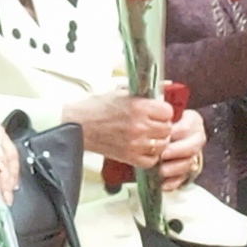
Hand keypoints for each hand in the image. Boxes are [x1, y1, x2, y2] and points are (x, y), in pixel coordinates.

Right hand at [63, 90, 181, 169]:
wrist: (78, 126)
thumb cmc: (96, 108)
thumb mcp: (121, 93)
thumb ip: (144, 92)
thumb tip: (165, 87)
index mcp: (138, 107)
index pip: (168, 112)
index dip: (164, 111)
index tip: (159, 112)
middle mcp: (139, 126)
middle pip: (167, 129)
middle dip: (163, 125)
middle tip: (155, 124)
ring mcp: (135, 144)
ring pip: (162, 145)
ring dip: (158, 140)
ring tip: (150, 136)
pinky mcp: (129, 157)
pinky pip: (151, 160)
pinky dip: (151, 155)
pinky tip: (144, 148)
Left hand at [156, 102, 206, 184]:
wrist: (163, 136)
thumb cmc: (159, 120)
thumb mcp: (160, 107)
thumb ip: (161, 99)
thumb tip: (161, 86)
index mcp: (193, 121)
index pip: (188, 126)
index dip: (176, 131)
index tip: (164, 134)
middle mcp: (196, 138)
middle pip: (193, 146)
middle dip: (177, 151)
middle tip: (163, 154)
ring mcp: (193, 155)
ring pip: (188, 163)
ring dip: (174, 168)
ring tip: (161, 170)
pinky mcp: (186, 170)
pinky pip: (183, 178)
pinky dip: (173, 182)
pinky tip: (163, 184)